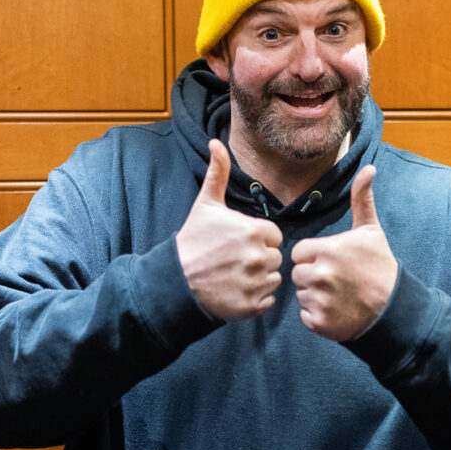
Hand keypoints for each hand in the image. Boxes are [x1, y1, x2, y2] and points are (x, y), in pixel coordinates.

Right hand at [175, 140, 283, 319]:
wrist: (175, 280)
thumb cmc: (193, 240)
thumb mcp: (206, 204)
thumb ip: (218, 173)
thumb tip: (216, 142)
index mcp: (255, 231)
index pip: (274, 236)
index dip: (258, 239)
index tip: (239, 243)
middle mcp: (258, 257)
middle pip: (275, 258)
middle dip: (259, 259)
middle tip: (234, 261)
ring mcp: (255, 283)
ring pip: (272, 280)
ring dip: (258, 279)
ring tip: (234, 275)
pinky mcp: (251, 306)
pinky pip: (267, 301)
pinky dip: (254, 299)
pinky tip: (235, 291)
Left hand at [291, 167, 397, 340]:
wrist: (393, 308)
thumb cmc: (380, 267)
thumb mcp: (370, 230)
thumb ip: (361, 199)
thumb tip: (369, 168)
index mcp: (326, 250)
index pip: (298, 253)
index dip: (312, 257)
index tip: (331, 261)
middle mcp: (320, 274)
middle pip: (297, 274)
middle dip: (312, 277)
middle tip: (336, 280)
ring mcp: (319, 300)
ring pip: (301, 295)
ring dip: (314, 296)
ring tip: (338, 295)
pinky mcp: (319, 322)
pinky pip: (306, 316)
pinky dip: (318, 316)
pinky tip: (337, 310)